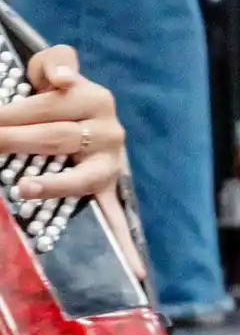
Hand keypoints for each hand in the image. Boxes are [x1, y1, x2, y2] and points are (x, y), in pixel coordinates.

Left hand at [0, 46, 143, 279]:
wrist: (84, 115)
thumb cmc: (56, 91)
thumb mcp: (53, 68)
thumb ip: (56, 63)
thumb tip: (62, 82)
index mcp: (93, 97)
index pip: (47, 105)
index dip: (12, 112)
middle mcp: (109, 131)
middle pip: (56, 138)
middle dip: (14, 141)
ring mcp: (110, 165)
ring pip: (81, 179)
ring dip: (53, 187)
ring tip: (23, 188)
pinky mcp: (108, 189)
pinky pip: (116, 219)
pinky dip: (124, 246)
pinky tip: (133, 271)